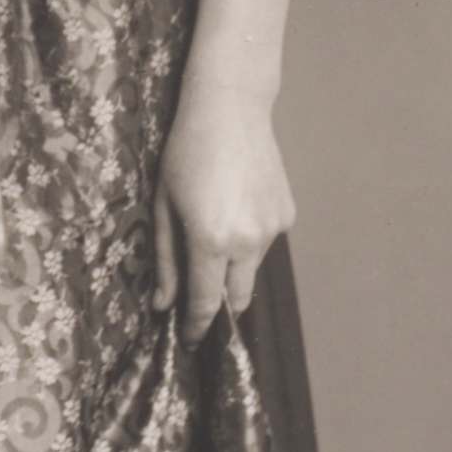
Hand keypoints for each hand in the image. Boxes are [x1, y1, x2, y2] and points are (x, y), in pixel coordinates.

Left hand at [153, 82, 293, 338]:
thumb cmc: (185, 153)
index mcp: (211, 241)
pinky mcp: (287, 215)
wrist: (231, 109)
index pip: (206, 303)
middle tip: (199, 302)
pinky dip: (249, 241)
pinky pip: (265, 243)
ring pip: (251, 270)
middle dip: (219, 308)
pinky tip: (235, 209)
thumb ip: (166, 260)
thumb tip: (163, 304)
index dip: (197, 327)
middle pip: (237, 298)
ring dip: (233, 269)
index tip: (189, 342)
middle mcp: (248, 241)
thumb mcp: (164, 205)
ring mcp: (273, 229)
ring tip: (214, 231)